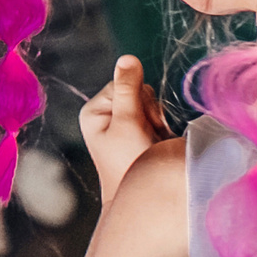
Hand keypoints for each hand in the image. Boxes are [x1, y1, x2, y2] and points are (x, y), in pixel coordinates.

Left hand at [81, 56, 164, 200]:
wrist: (143, 200)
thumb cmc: (130, 164)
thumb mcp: (128, 123)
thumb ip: (128, 89)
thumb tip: (127, 57)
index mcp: (94, 111)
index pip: (125, 83)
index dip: (139, 101)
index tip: (138, 126)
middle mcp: (106, 115)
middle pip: (140, 92)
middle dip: (150, 112)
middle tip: (146, 137)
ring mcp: (122, 125)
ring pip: (152, 105)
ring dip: (158, 122)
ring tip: (151, 144)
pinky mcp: (138, 134)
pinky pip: (158, 118)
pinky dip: (161, 130)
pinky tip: (156, 144)